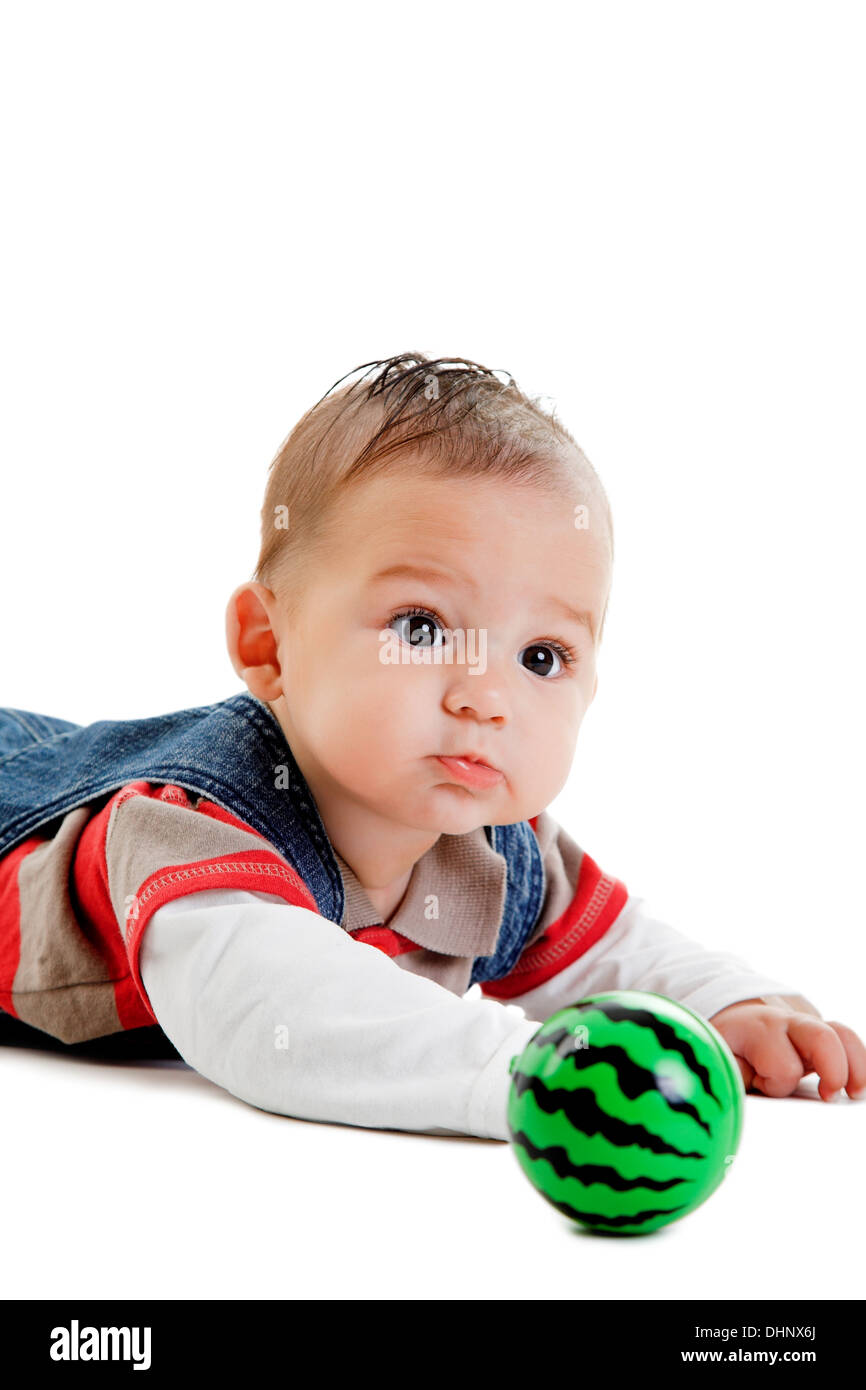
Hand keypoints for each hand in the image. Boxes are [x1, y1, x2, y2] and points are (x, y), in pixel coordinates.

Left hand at [708, 995, 865, 1101]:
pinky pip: (849, 1042)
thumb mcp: (716, 1059)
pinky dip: (858, 1064)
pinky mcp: (821, 1039)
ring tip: (855, 1094)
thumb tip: (732, 1096)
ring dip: (856, 1066)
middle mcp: (787, 1024)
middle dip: (833, 1068)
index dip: (778, 1084)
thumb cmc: (725, 1046)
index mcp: (758, 1030)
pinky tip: (856, 1088)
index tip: (765, 1089)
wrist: (730, 1019)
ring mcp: (807, 1029)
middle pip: (821, 1036)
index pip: (784, 1064)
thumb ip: (727, 1075)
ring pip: (843, 1035)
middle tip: (830, 1096)